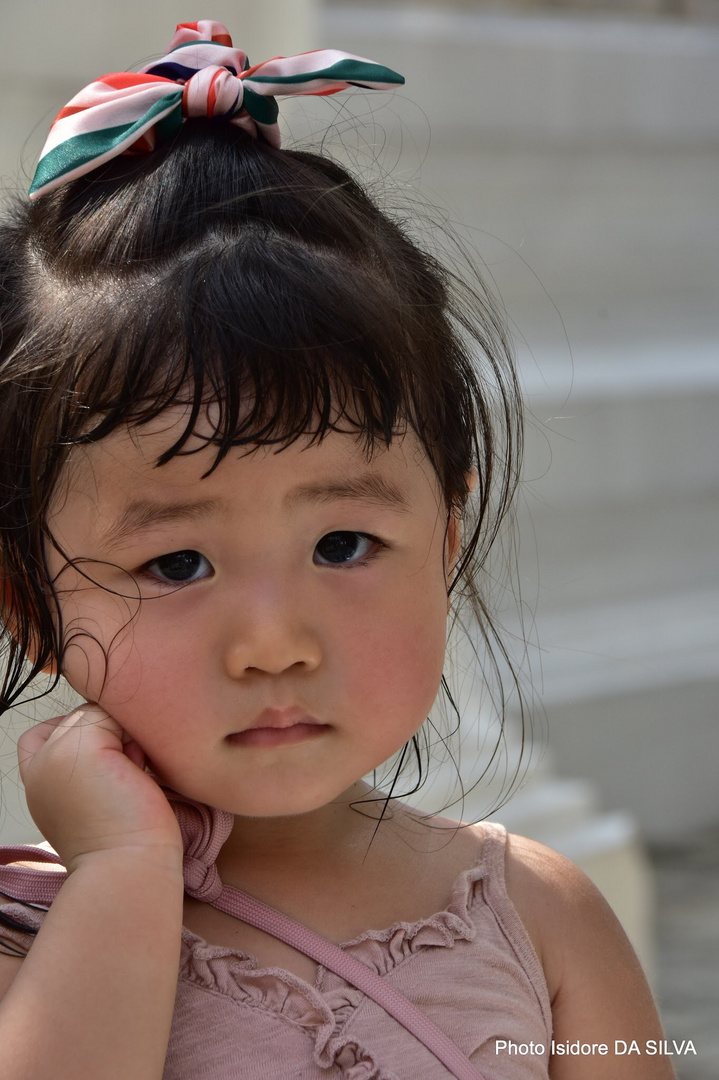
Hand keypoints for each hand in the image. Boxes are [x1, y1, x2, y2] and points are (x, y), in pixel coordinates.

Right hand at [17, 705, 182, 873]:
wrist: (129, 872)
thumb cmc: (129, 841)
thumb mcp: (95, 794)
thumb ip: (91, 758)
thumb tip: (115, 720)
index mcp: (39, 784)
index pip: (45, 735)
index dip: (80, 738)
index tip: (110, 768)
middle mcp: (40, 768)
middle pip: (78, 719)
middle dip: (111, 736)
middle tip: (125, 776)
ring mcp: (55, 756)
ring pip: (94, 712)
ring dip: (123, 736)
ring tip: (132, 774)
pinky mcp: (79, 749)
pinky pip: (110, 714)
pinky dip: (132, 736)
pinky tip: (137, 770)